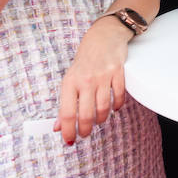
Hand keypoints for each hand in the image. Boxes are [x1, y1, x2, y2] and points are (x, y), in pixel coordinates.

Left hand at [56, 19, 132, 143]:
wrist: (103, 37)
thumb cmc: (85, 60)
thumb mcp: (70, 79)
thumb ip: (66, 103)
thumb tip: (58, 126)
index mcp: (70, 82)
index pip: (67, 113)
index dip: (68, 130)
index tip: (69, 140)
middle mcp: (86, 80)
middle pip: (85, 114)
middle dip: (85, 129)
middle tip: (85, 134)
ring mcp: (103, 77)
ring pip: (103, 108)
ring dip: (101, 119)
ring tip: (98, 121)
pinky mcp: (118, 73)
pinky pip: (119, 97)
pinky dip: (117, 107)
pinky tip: (113, 109)